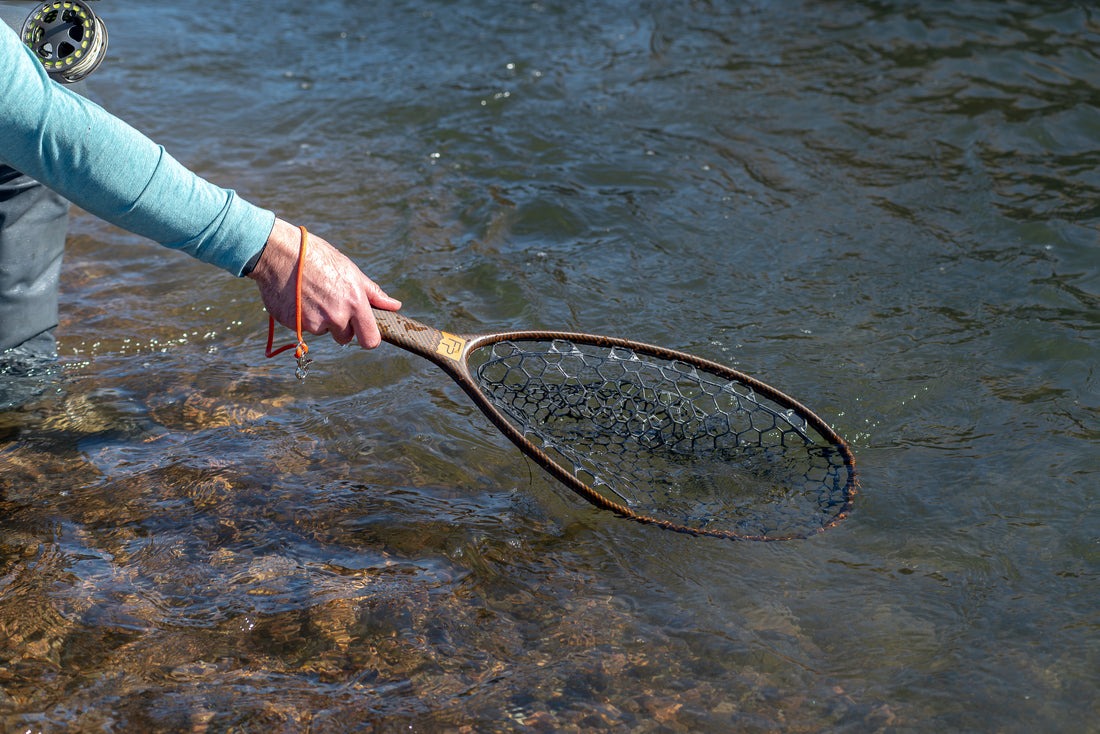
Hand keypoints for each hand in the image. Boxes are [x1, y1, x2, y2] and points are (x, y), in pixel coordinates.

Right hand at [247, 218, 400, 347]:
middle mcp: (336, 316)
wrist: (278, 252)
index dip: (368, 337)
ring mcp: (313, 323)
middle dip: (341, 326)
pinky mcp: (293, 325)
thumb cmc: (318, 257)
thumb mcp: (350, 271)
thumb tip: (394, 306)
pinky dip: (301, 317)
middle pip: (345, 338)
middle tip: (330, 302)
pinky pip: (303, 328)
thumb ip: (373, 293)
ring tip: (311, 294)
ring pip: (323, 331)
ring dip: (319, 319)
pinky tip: (296, 297)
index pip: (370, 340)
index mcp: (354, 303)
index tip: (363, 331)